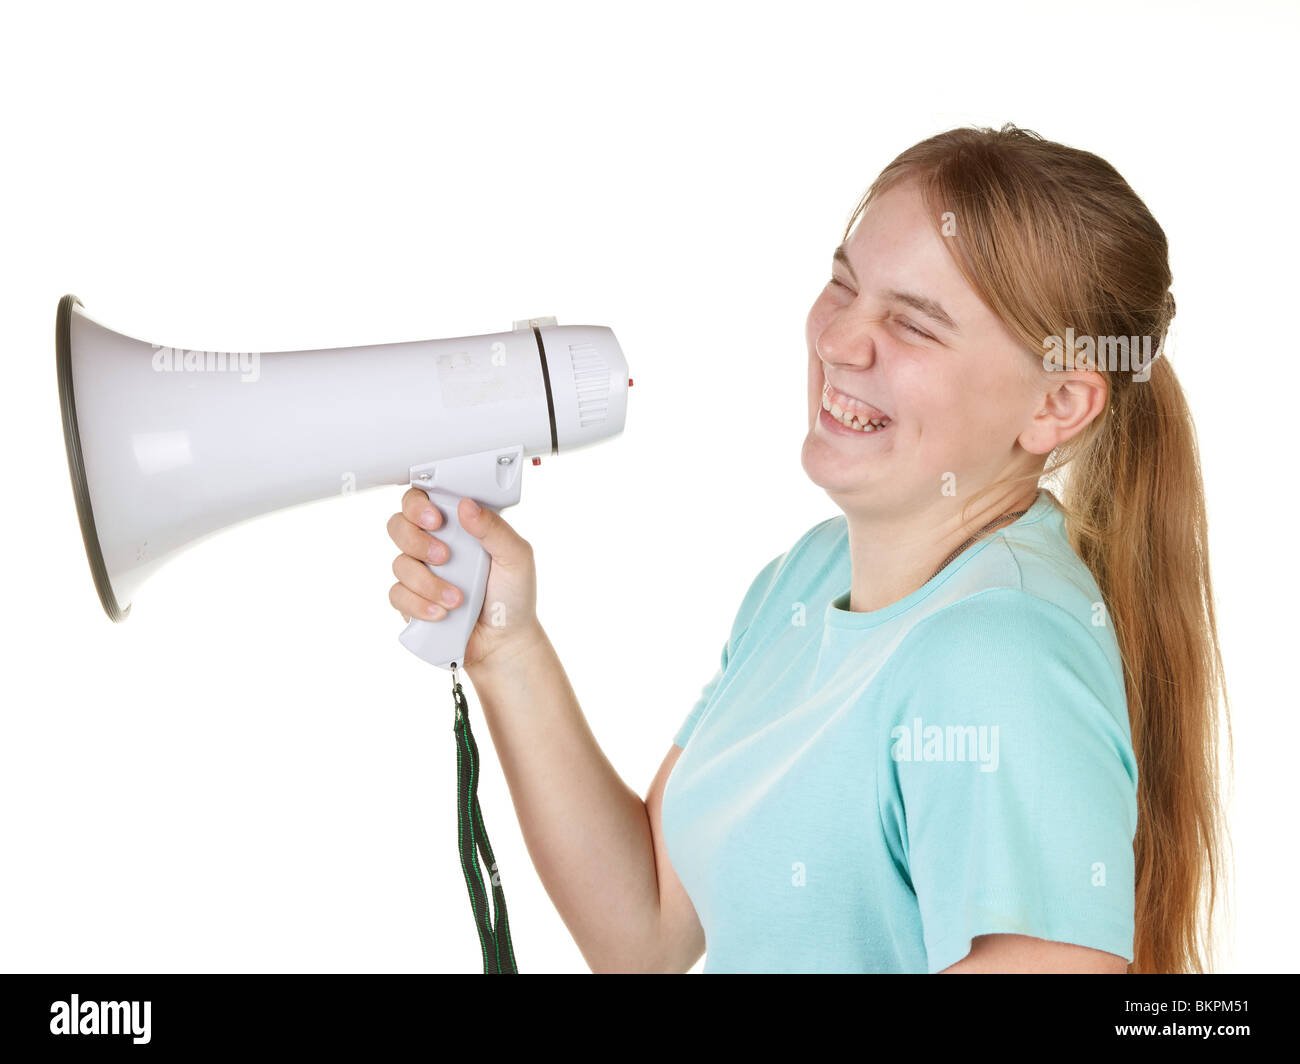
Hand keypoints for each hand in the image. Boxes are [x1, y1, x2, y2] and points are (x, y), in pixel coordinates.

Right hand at [387, 488, 541, 670]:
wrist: (504, 643)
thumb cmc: (514, 596)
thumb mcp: (516, 557)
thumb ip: (494, 529)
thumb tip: (466, 505)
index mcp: (458, 527)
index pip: (422, 500)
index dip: (418, 504)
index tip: (435, 519)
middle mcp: (434, 545)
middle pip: (398, 525)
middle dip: (417, 540)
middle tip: (444, 556)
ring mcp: (420, 573)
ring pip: (399, 563)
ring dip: (427, 582)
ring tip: (457, 599)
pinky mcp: (411, 601)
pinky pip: (398, 595)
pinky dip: (419, 604)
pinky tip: (442, 613)